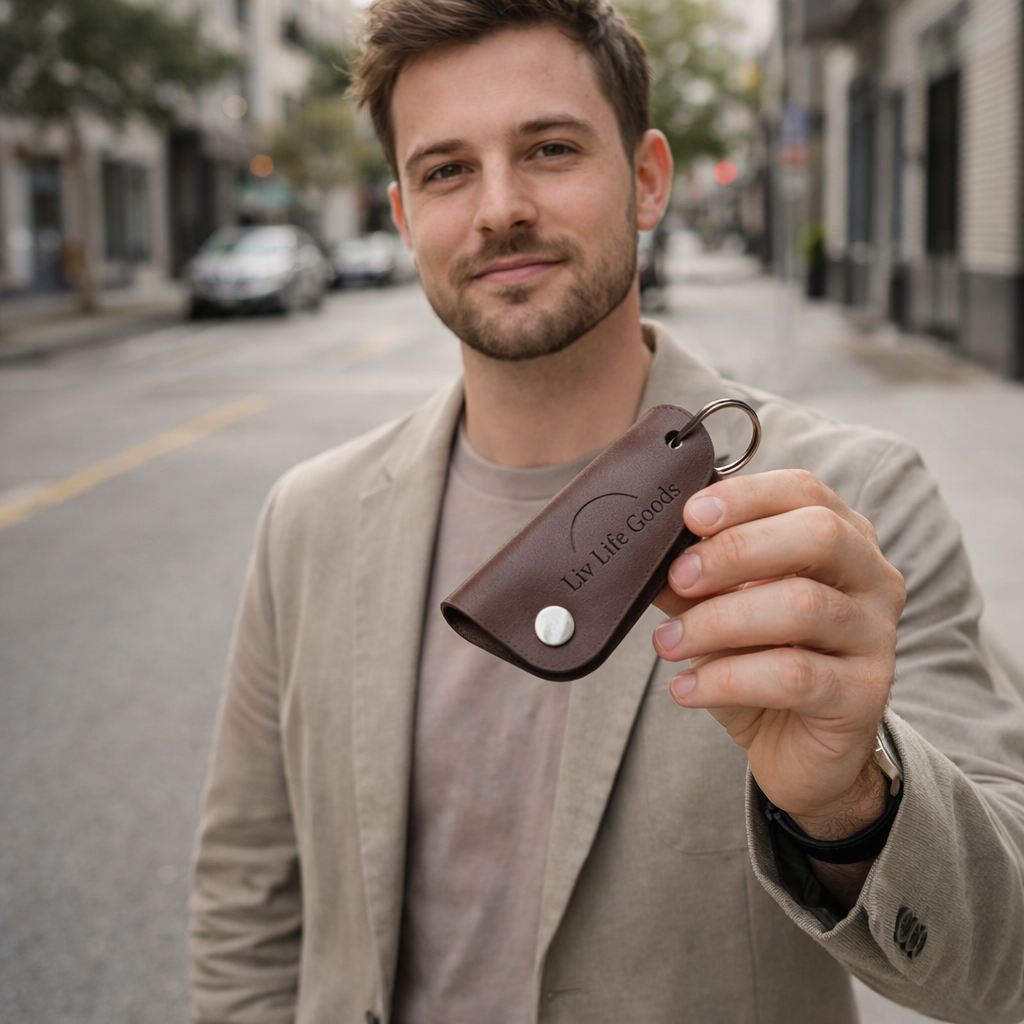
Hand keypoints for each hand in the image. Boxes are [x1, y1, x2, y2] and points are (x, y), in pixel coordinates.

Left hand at [652, 469, 905, 836]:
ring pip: (802, 606)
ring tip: (667, 642)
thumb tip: (648, 551)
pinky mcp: (865, 695)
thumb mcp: (721, 608)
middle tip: (678, 577)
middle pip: (818, 536)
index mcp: (841, 538)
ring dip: (718, 620)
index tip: (690, 515)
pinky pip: (793, 675)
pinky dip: (726, 678)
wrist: (796, 747)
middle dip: (736, 550)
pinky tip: (686, 689)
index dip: (747, 496)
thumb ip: (695, 577)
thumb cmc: (759, 659)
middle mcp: (872, 578)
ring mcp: (876, 636)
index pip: (805, 491)